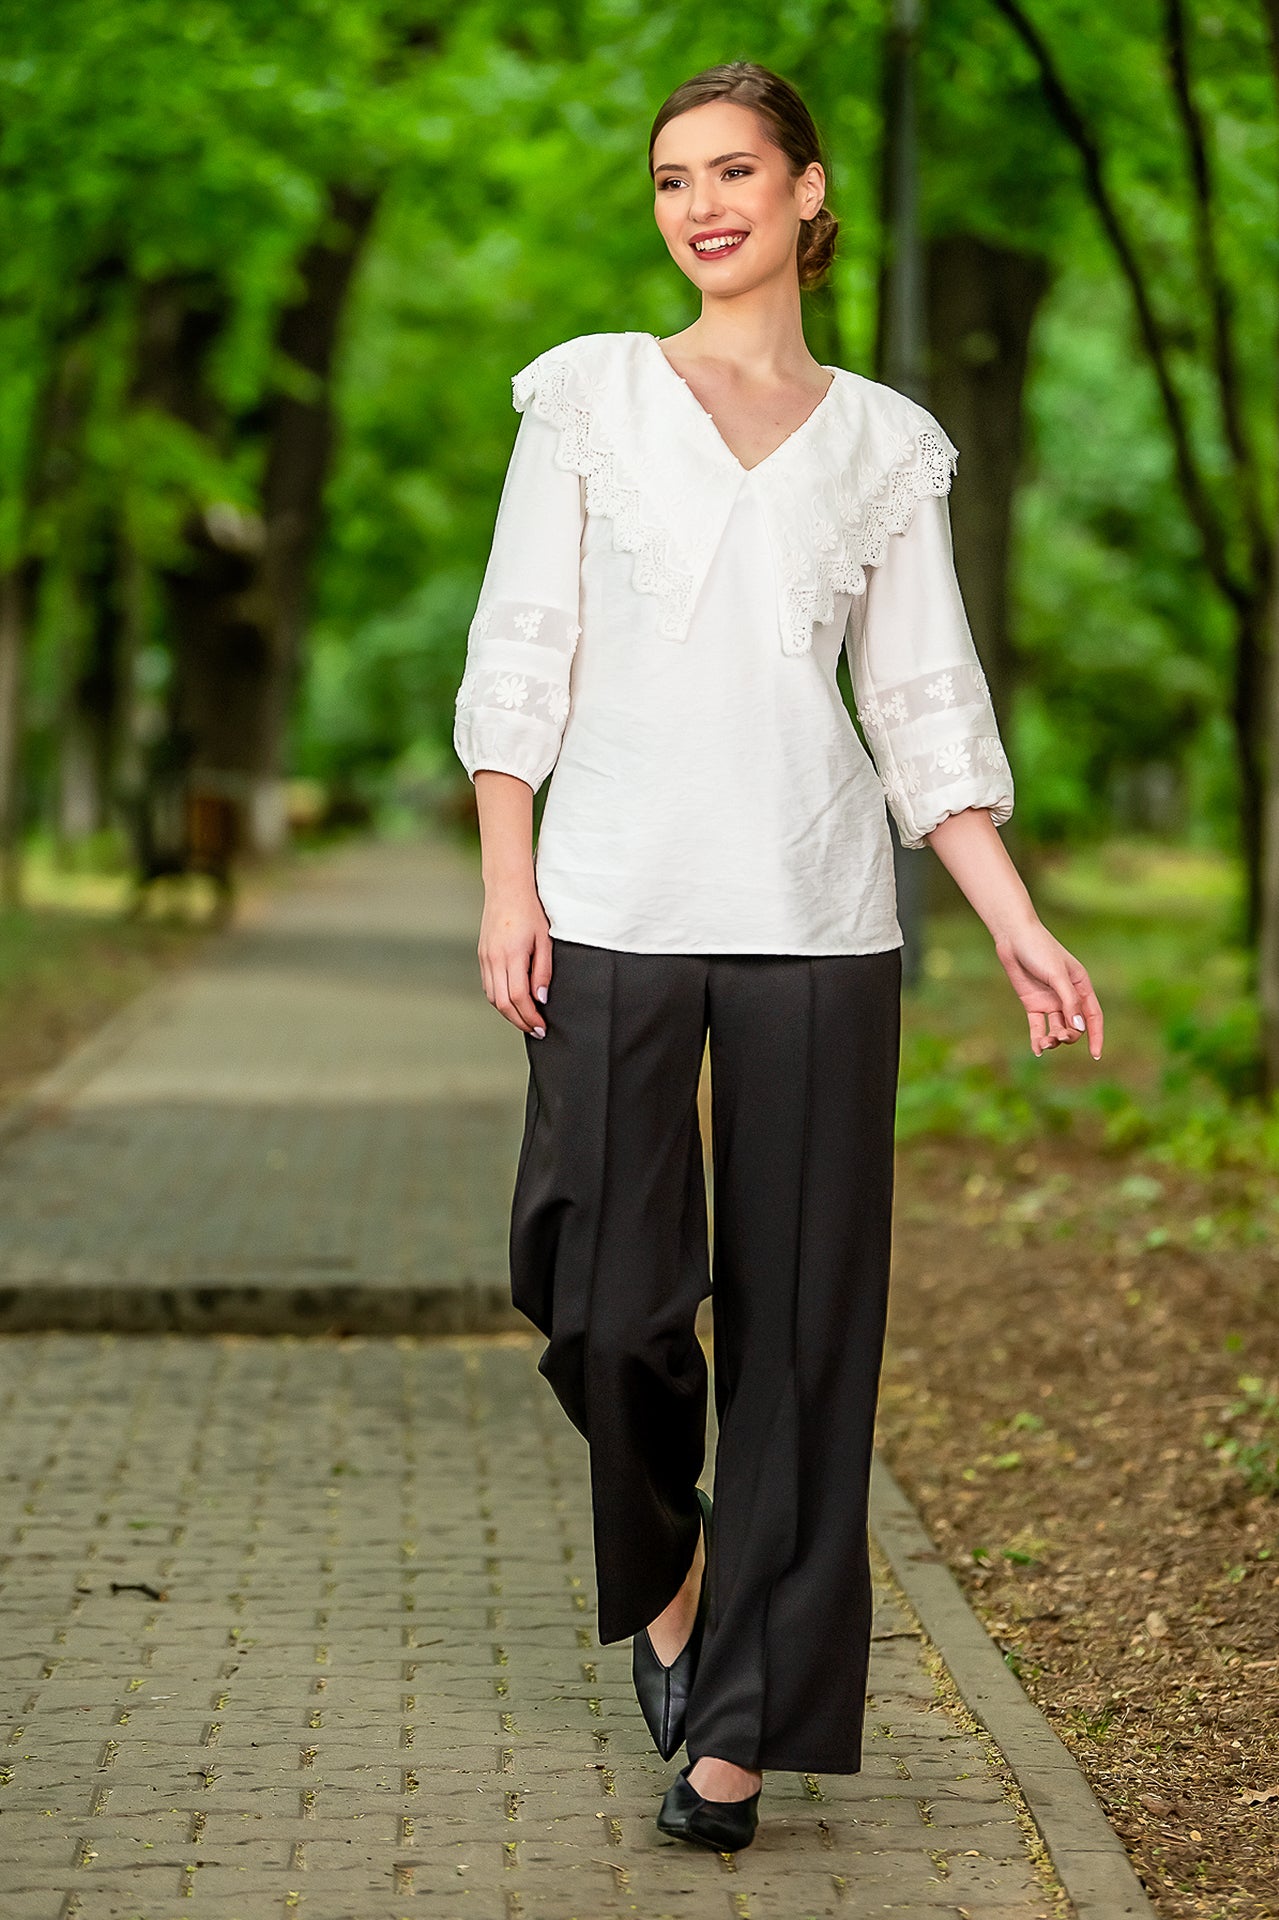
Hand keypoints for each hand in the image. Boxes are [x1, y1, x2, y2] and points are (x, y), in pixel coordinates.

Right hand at [478, 883, 552, 1036]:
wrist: (506, 888)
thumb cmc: (531, 911)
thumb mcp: (545, 940)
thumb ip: (543, 971)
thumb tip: (541, 999)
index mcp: (512, 955)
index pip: (519, 997)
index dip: (530, 1016)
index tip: (542, 1026)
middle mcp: (494, 959)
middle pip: (503, 1003)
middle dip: (520, 1021)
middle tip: (536, 1030)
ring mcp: (485, 957)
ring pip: (493, 997)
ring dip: (508, 1013)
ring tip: (526, 1020)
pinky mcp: (482, 955)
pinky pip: (488, 985)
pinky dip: (500, 999)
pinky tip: (513, 1002)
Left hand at [993, 918, 1102, 1058]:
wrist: (1013, 938)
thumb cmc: (1040, 950)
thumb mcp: (1057, 975)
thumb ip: (1069, 1001)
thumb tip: (1080, 1028)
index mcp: (1081, 986)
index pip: (1093, 1016)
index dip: (1096, 1036)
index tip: (1095, 1055)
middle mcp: (1067, 996)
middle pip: (1074, 1026)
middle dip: (1069, 1036)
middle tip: (1059, 1037)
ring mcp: (1049, 1001)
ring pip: (1056, 1028)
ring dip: (1053, 1039)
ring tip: (1044, 1044)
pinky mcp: (1032, 1003)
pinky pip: (1038, 1026)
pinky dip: (1038, 1038)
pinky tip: (1037, 1049)